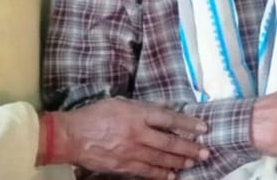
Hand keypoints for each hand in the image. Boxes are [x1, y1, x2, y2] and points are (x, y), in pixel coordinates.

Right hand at [51, 98, 209, 179]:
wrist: (71, 135)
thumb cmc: (93, 115)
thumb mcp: (119, 103)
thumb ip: (141, 108)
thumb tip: (162, 111)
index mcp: (136, 113)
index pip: (170, 119)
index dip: (188, 124)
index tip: (203, 128)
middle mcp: (137, 133)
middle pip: (170, 143)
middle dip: (190, 148)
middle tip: (205, 152)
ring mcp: (131, 151)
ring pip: (161, 159)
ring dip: (179, 162)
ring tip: (193, 163)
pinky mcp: (123, 166)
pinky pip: (146, 171)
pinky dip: (161, 174)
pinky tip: (172, 176)